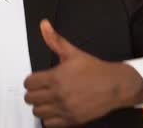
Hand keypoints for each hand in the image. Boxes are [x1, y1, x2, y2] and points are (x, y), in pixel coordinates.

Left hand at [23, 20, 142, 126]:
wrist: (114, 85)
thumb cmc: (94, 69)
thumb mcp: (72, 52)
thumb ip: (55, 40)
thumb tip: (44, 25)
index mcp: (56, 77)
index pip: (28, 83)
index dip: (30, 81)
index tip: (36, 80)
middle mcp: (59, 94)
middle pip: (30, 98)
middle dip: (34, 93)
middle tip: (41, 90)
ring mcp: (65, 108)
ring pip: (38, 112)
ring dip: (40, 106)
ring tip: (47, 100)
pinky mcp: (72, 120)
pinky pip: (49, 124)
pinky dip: (49, 118)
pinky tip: (55, 110)